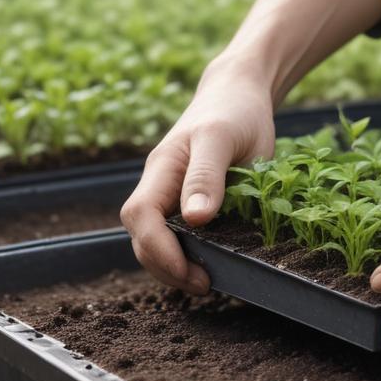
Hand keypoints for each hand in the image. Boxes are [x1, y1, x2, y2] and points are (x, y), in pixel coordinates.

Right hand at [121, 59, 274, 293]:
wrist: (240, 96)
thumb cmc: (233, 112)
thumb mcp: (222, 138)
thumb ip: (207, 176)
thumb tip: (195, 219)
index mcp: (162, 169)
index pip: (140, 215)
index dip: (157, 248)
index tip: (190, 270)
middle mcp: (160, 186)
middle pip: (141, 236)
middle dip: (165, 266)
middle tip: (205, 284)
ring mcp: (172, 196)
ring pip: (156, 241)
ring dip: (174, 267)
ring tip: (208, 281)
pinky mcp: (190, 203)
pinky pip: (178, 236)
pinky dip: (189, 257)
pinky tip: (213, 266)